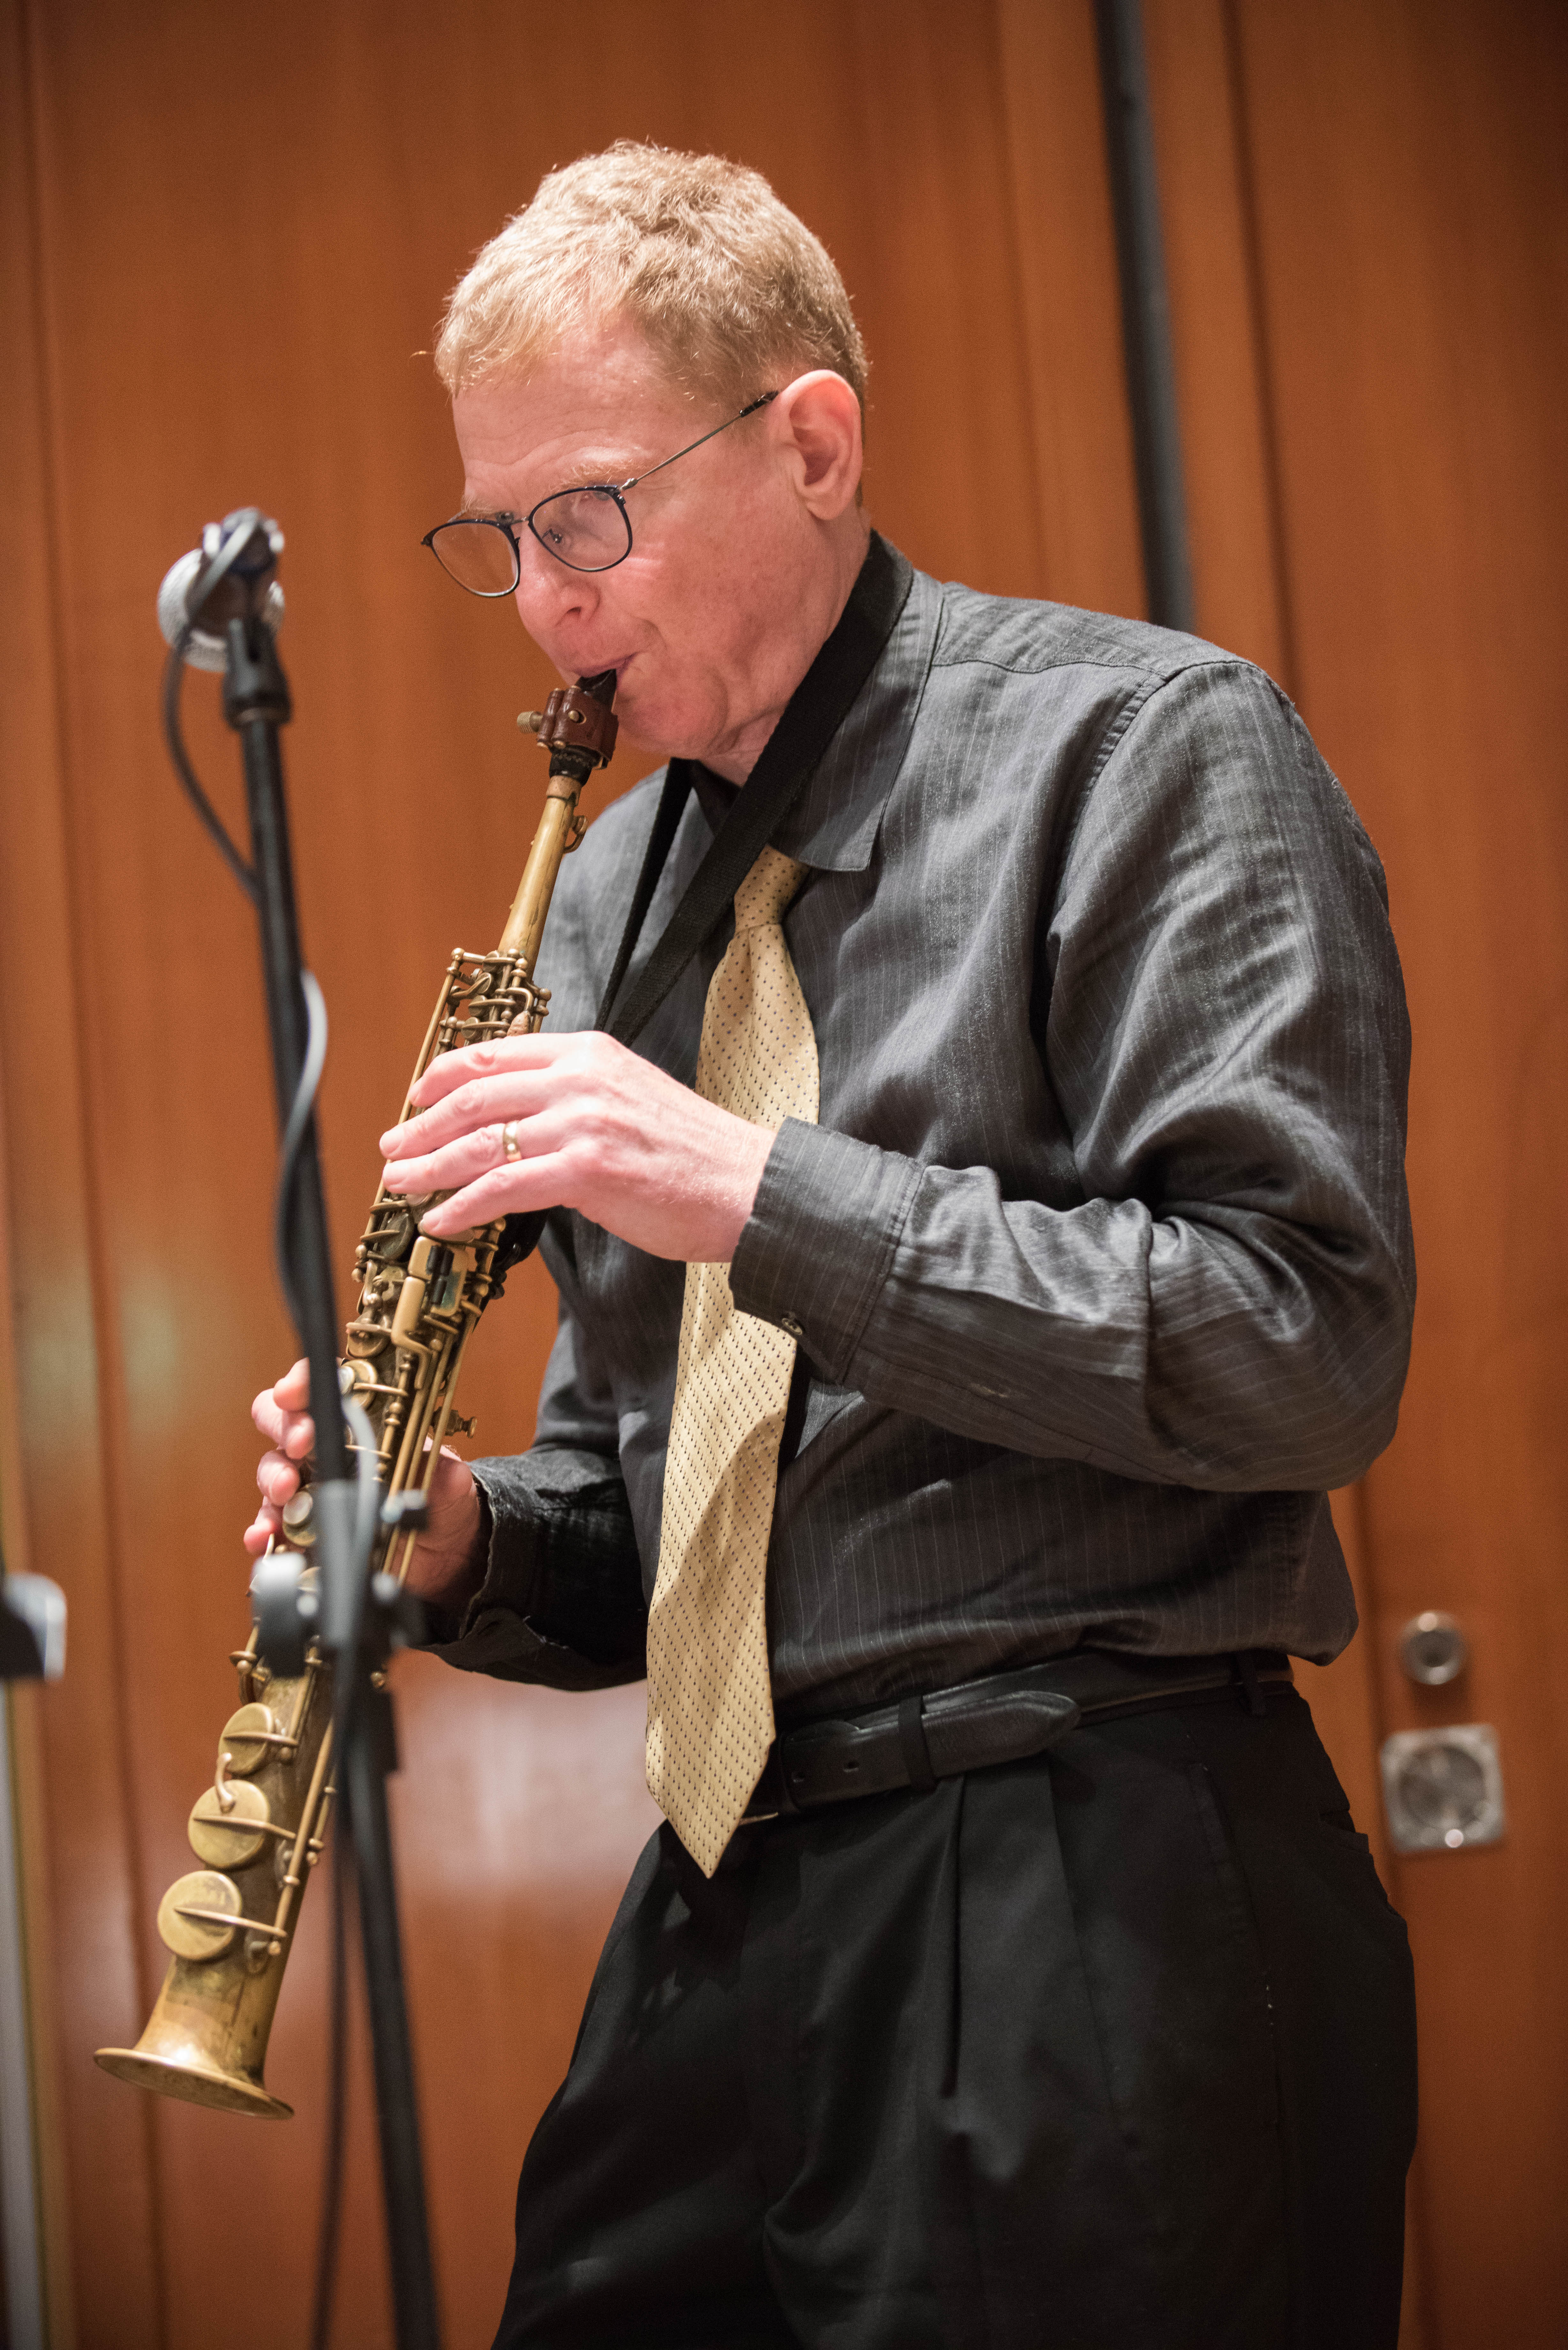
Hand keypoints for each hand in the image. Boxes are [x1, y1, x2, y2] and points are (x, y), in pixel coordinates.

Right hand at [247, 1358, 486, 1614]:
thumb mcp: (449, 1481)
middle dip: (285, 1427)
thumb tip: (438, 1472)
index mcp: (361, 1422)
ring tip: (287, 1491)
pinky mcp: (302, 1527)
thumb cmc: (440, 1500)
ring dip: (272, 1477)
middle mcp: (328, 1448)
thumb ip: (442, 1472)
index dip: (303, 1382)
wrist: (441, 1551)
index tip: (294, 1393)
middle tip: (302, 1445)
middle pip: (282, 1420)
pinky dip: (261, 1529)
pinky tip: (263, 1536)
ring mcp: (310, 1487)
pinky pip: (270, 1523)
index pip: (324, 1387)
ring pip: (271, 1469)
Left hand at [378, 1030, 776, 1260]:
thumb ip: (576, 1093)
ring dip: (429, 1168)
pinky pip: (502, 1188)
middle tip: (393, 1150)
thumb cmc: (692, 1153)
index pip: (495, 1053)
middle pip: (475, 1095)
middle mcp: (581, 1078)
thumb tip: (520, 1116)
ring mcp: (583, 1121)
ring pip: (480, 1142)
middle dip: (422, 1126)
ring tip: (401, 1186)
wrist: (745, 1185)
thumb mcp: (630, 1095)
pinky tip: (442, 1222)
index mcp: (590, 1051)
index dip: (442, 1077)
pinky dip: (462, 1206)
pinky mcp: (586, 1170)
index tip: (416, 1098)